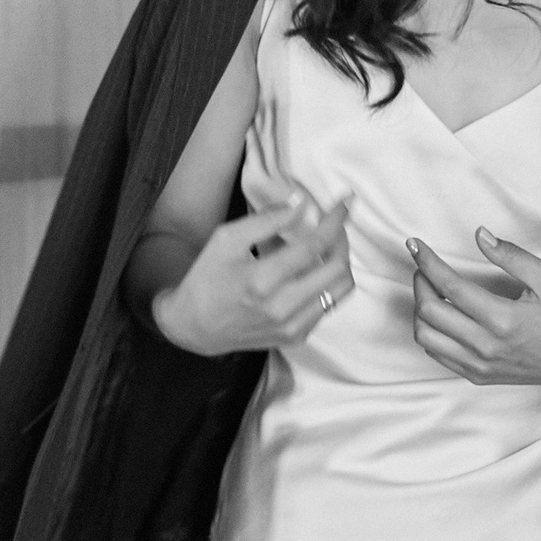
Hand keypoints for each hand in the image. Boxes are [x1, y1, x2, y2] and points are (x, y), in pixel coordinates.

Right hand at [152, 183, 353, 357]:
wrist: (194, 327)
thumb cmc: (207, 277)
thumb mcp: (227, 239)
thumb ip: (267, 219)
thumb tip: (302, 205)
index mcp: (262, 280)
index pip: (314, 246)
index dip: (335, 221)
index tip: (345, 203)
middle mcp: (282, 308)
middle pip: (337, 269)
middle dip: (343, 239)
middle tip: (335, 224)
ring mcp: (292, 327)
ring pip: (341, 290)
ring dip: (341, 262)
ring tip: (328, 246)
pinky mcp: (296, 337)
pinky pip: (329, 306)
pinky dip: (328, 283)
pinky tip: (313, 271)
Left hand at [407, 229, 540, 391]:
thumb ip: (511, 256)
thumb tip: (480, 235)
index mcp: (504, 319)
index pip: (449, 286)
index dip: (427, 262)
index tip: (415, 245)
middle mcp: (486, 346)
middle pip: (429, 312)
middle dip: (419, 281)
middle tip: (424, 265)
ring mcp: (480, 365)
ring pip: (426, 337)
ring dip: (420, 308)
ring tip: (430, 289)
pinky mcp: (478, 376)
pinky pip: (437, 355)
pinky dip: (429, 332)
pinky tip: (440, 314)